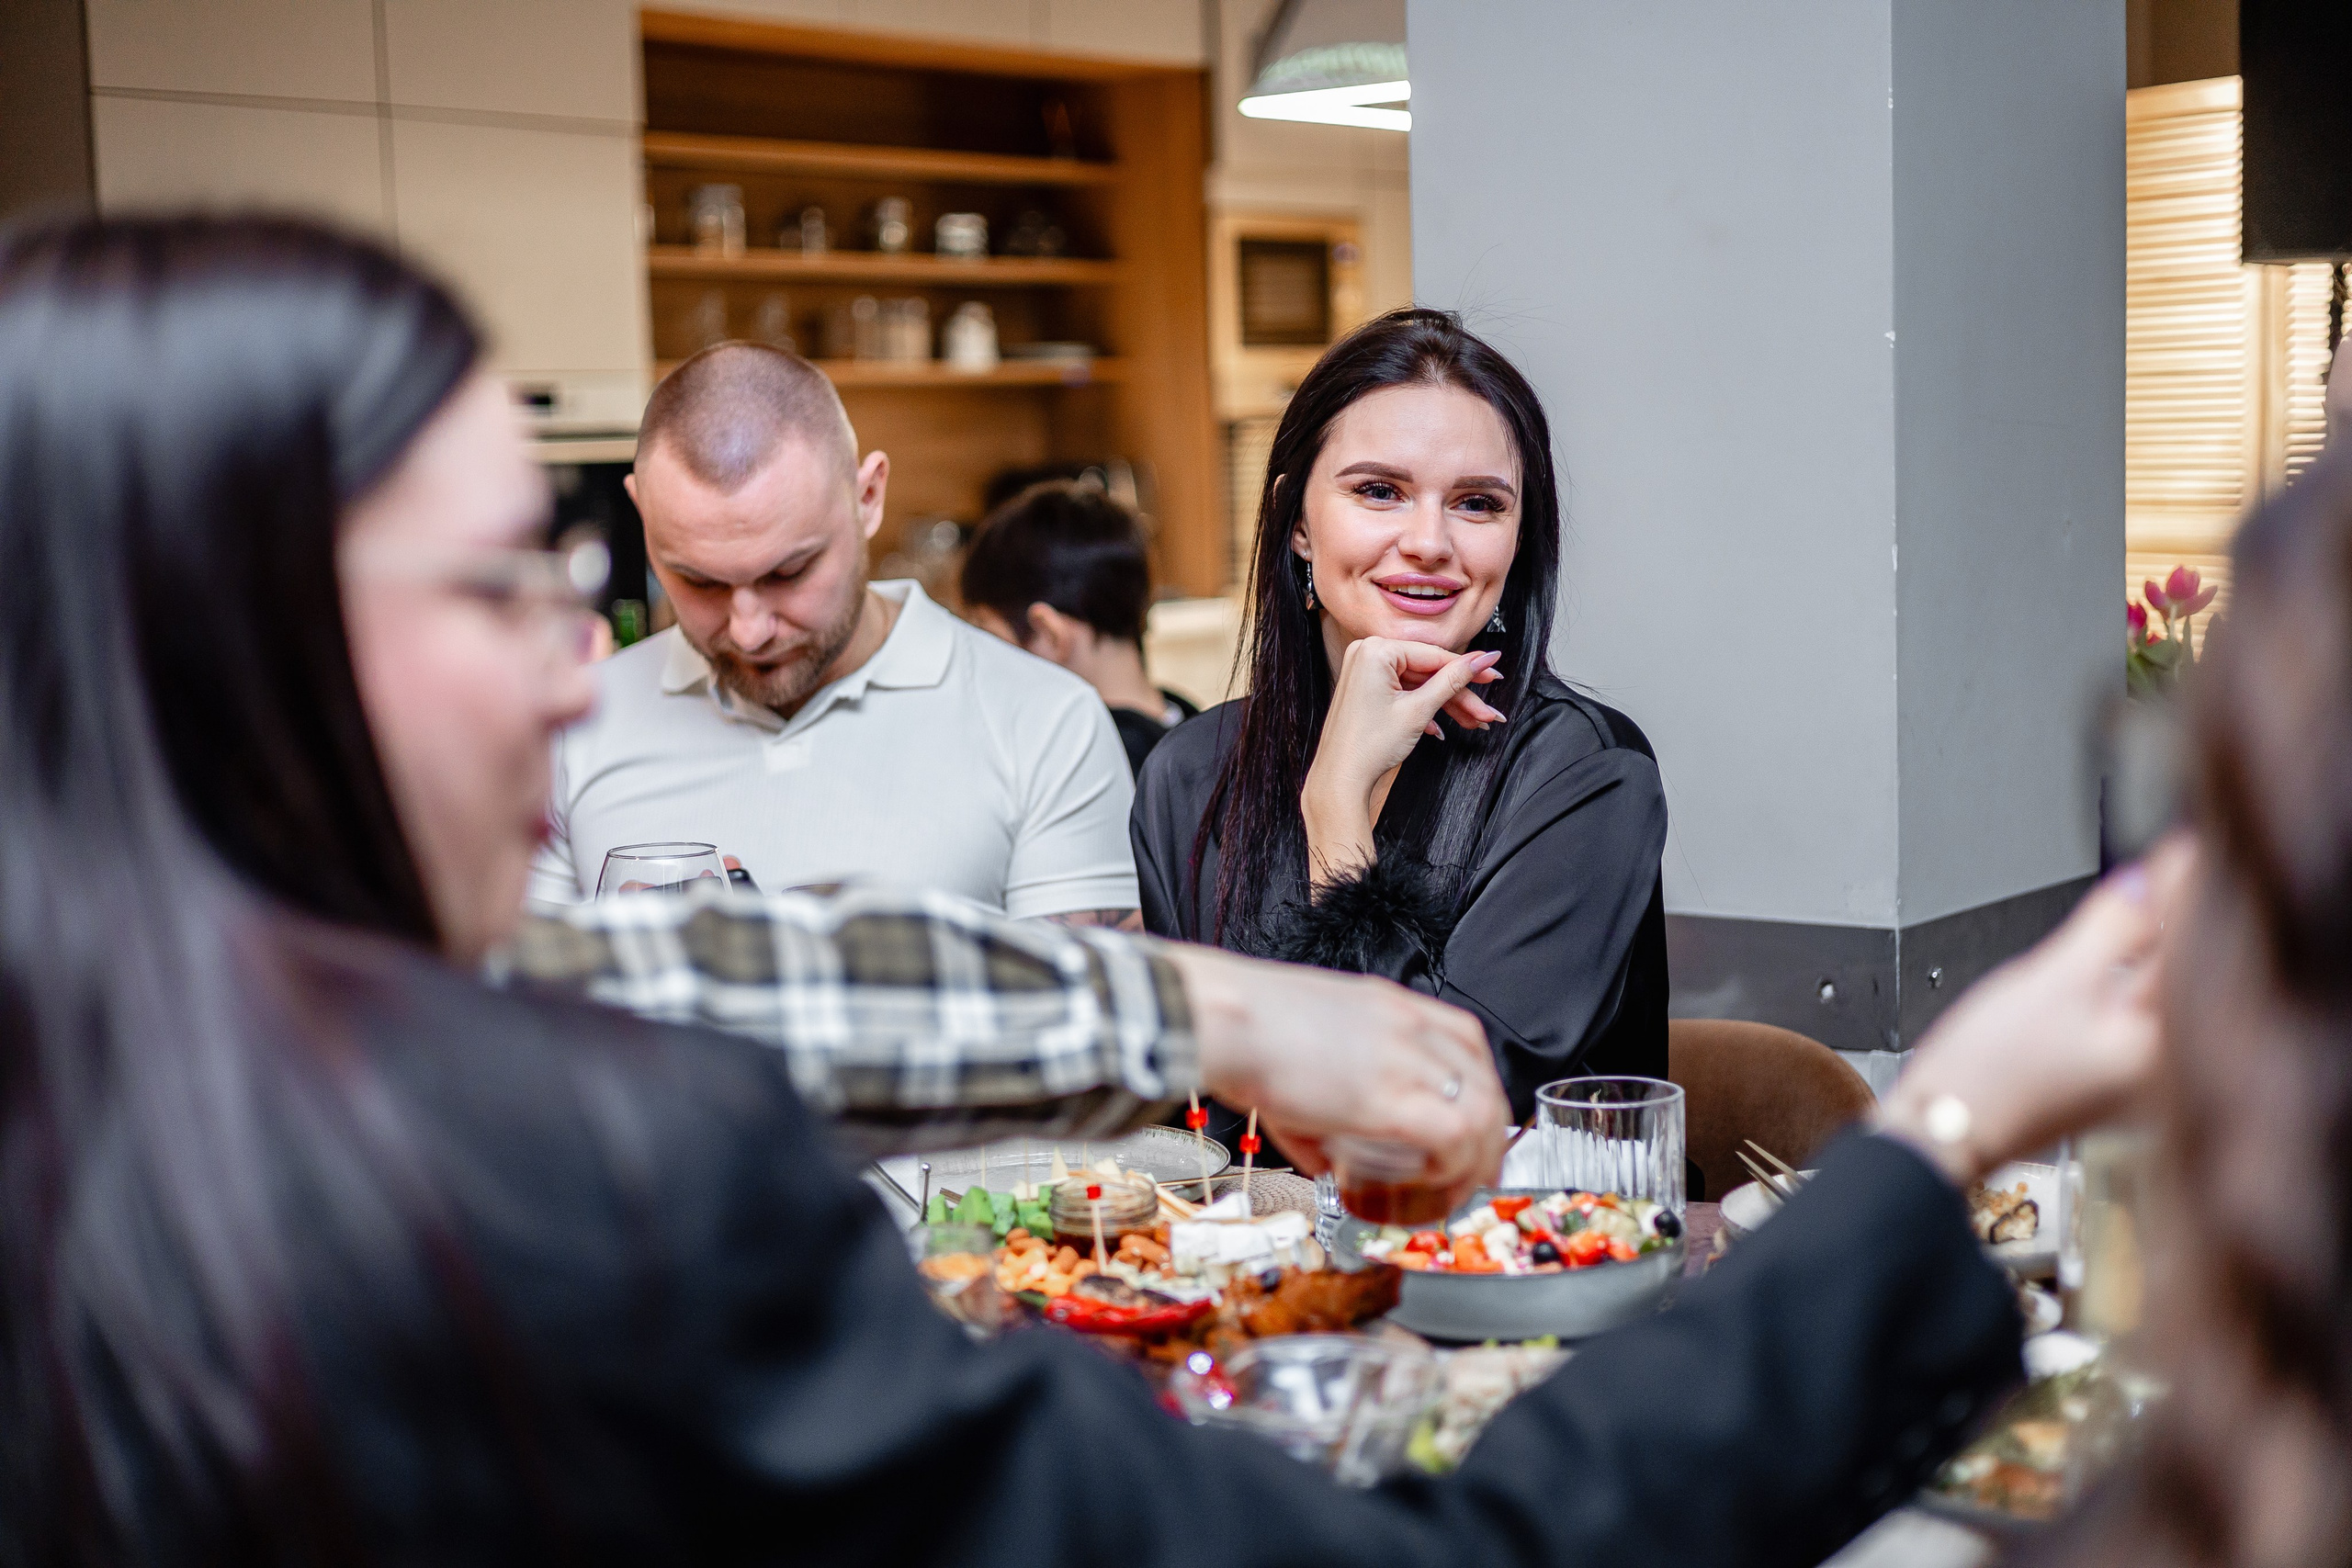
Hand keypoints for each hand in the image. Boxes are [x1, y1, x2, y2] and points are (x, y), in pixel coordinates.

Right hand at [1160, 943, 1508, 1195]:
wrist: (1223, 1018)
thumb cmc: (1242, 1029)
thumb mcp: (1302, 1054)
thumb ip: (1324, 1107)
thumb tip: (1328, 1163)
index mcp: (1389, 1006)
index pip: (1466, 1040)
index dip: (1478, 1088)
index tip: (1469, 1124)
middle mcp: (1409, 1027)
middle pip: (1484, 1081)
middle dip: (1490, 1134)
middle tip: (1474, 1172)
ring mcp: (1405, 1059)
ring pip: (1482, 1112)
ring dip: (1478, 1158)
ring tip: (1458, 1191)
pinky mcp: (1390, 1099)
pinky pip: (1454, 1137)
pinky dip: (1454, 1167)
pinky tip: (1433, 1187)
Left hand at [1302, 637, 1503, 879]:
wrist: (1339, 780)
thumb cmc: (1369, 746)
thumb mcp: (1418, 710)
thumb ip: (1452, 681)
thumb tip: (1484, 658)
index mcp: (1376, 650)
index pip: (1435, 656)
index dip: (1469, 669)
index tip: (1495, 673)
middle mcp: (1367, 653)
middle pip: (1428, 672)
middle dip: (1460, 697)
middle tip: (1487, 714)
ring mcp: (1364, 672)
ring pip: (1418, 685)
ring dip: (1446, 706)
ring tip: (1473, 724)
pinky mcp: (1365, 690)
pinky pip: (1402, 693)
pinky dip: (1422, 710)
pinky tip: (1440, 730)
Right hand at [1878, 836, 2194, 1184]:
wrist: (1942, 1127)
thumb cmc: (1987, 1074)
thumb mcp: (2051, 980)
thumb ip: (2109, 927)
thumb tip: (2148, 881)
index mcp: (2159, 1045)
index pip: (2188, 949)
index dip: (2185, 890)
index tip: (2186, 845)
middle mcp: (2156, 1065)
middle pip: (2176, 970)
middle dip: (2171, 915)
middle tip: (2169, 861)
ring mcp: (2130, 1072)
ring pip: (2149, 989)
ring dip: (2147, 942)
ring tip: (2145, 895)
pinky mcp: (2101, 1071)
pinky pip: (2125, 1010)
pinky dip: (2122, 975)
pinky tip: (2113, 951)